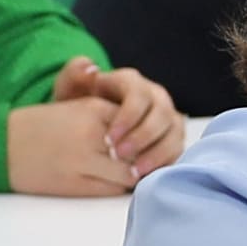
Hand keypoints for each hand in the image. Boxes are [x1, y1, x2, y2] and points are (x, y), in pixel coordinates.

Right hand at [4, 98, 133, 197]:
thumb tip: (143, 138)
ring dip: (130, 176)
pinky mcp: (77, 183)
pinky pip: (113, 189)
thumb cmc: (39, 127)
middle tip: (134, 163)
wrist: (1, 146)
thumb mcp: (73, 107)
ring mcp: (86, 159)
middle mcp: (93, 132)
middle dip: (140, 158)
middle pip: (138, 150)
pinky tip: (104, 183)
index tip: (138, 144)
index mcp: (93, 108)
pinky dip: (116, 188)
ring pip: (130, 173)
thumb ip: (108, 117)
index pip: (138, 124)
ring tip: (119, 174)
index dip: (141, 138)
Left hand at [52, 56, 184, 178]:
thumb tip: (91, 69)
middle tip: (120, 155)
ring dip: (156, 152)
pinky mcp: (173, 137)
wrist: (87, 127)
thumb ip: (72, 76)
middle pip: (161, 113)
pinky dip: (164, 163)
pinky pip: (177, 149)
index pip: (138, 94)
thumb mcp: (69, 91)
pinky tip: (146, 176)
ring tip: (134, 171)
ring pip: (174, 131)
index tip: (109, 139)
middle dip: (142, 136)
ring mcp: (167, 117)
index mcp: (131, 82)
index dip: (127, 116)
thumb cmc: (79, 109)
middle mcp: (155, 96)